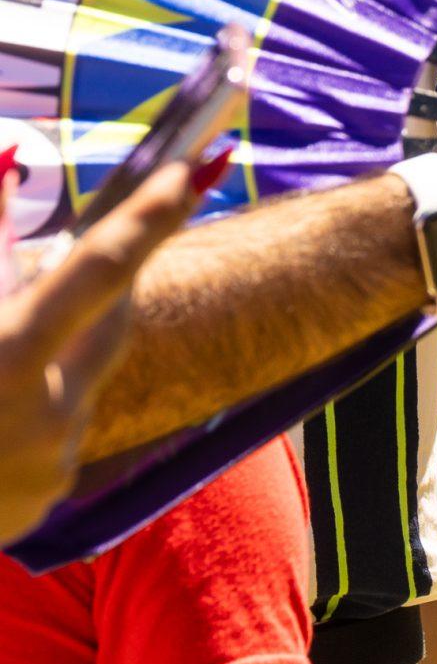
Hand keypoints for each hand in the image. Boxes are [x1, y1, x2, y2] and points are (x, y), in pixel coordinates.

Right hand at [0, 160, 203, 542]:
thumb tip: (9, 167)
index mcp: (4, 360)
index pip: (100, 270)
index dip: (149, 216)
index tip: (192, 169)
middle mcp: (45, 412)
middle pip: (112, 320)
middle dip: (116, 280)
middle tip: (125, 236)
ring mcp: (52, 460)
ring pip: (74, 376)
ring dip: (44, 357)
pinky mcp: (47, 497)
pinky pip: (53, 430)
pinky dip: (26, 410)